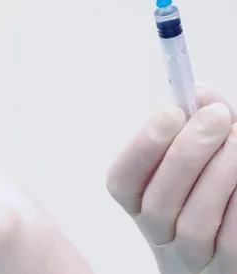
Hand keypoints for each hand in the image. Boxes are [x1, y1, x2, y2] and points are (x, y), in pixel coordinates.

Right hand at [107, 86, 236, 272]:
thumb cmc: (220, 183)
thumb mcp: (208, 147)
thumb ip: (200, 118)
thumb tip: (200, 93)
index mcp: (142, 199)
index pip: (123, 180)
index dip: (142, 148)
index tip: (171, 112)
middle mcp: (160, 232)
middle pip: (158, 201)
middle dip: (188, 153)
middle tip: (216, 117)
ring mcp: (192, 257)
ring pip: (194, 223)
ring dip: (221, 175)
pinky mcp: (225, 270)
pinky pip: (230, 242)